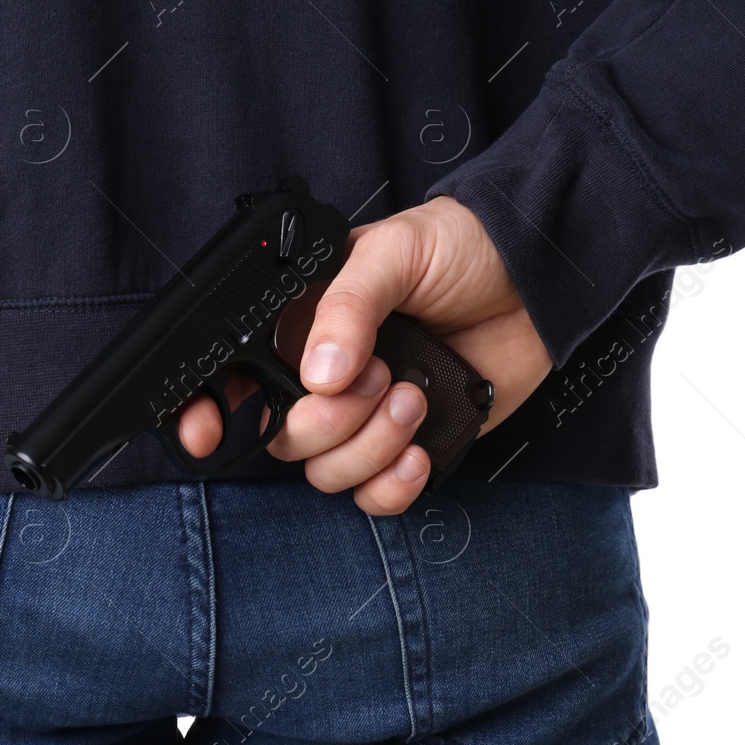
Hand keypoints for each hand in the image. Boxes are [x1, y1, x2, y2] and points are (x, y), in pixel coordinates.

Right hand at [176, 195, 551, 514]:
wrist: (537, 278)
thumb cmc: (461, 247)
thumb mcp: (394, 250)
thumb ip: (349, 305)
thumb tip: (320, 372)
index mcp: (301, 324)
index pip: (231, 375)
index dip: (208, 409)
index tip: (211, 432)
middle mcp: (323, 376)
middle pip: (281, 436)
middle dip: (328, 421)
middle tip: (381, 375)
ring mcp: (366, 417)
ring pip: (326, 472)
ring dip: (371, 446)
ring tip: (414, 398)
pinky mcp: (411, 446)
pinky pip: (374, 497)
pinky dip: (392, 486)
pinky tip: (420, 452)